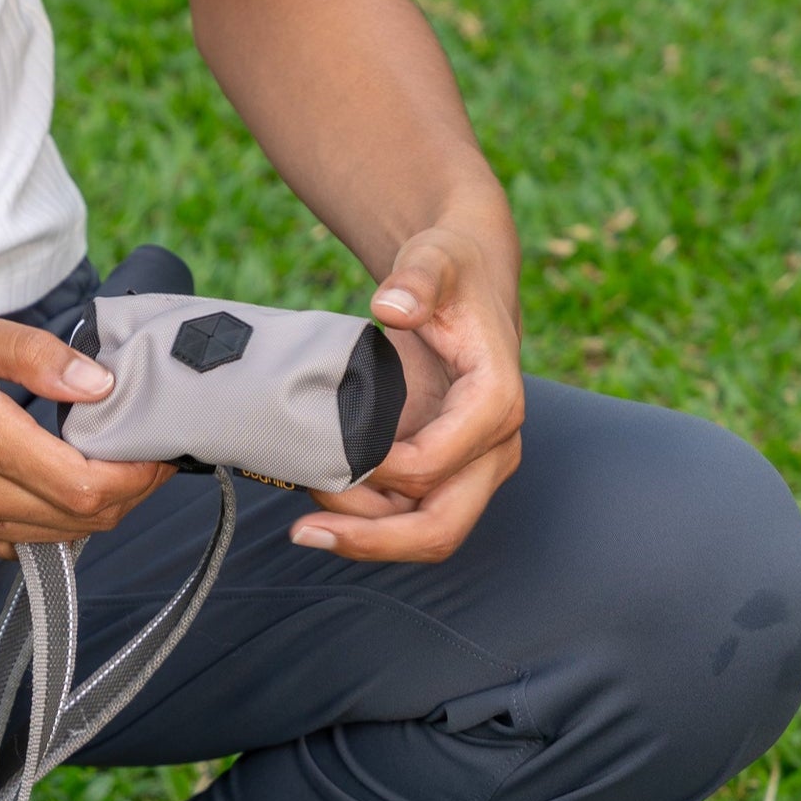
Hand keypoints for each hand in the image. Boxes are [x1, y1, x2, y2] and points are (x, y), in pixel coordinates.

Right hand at [0, 291, 169, 559]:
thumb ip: (32, 357)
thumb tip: (99, 385)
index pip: (86, 487)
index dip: (138, 476)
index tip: (160, 448)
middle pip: (80, 523)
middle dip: (127, 493)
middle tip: (143, 451)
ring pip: (53, 541)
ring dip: (93, 510)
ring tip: (107, 462)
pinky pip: (16, 544)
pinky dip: (52, 521)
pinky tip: (55, 481)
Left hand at [290, 216, 523, 564]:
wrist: (461, 283)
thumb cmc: (450, 272)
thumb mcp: (436, 259)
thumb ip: (419, 277)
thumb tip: (394, 305)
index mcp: (495, 403)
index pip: (434, 465)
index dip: (379, 471)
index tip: (333, 452)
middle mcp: (492, 449)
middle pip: (440, 529)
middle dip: (373, 541)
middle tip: (305, 532)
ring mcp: (470, 470)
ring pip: (422, 536)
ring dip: (361, 537)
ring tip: (306, 518)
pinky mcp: (445, 477)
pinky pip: (407, 520)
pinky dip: (364, 524)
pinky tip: (321, 506)